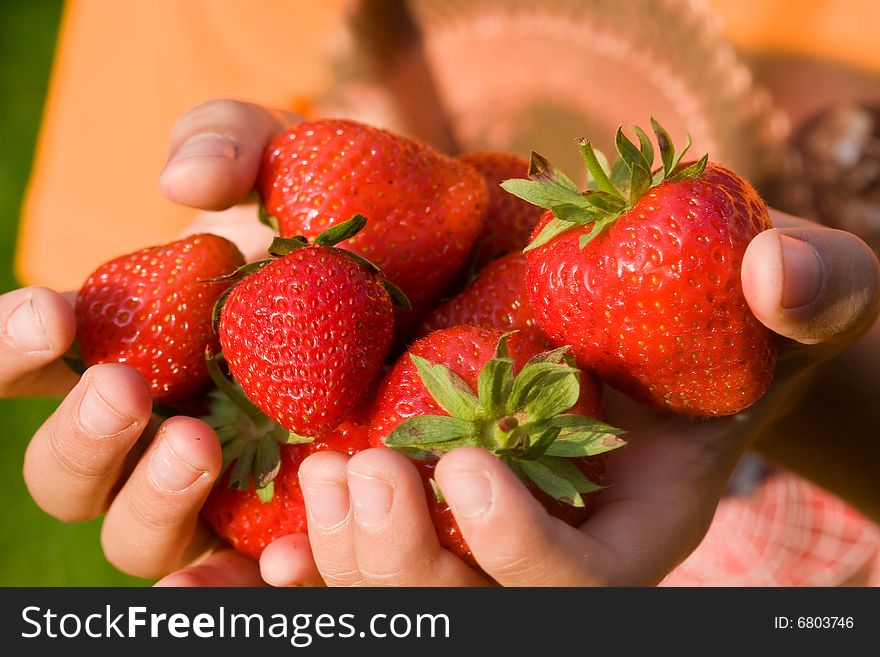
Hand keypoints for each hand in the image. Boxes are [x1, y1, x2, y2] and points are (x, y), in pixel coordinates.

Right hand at [19, 99, 302, 581]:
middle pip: (68, 473)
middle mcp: (157, 426)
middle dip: (81, 439)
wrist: (434, 266)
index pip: (31, 365)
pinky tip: (284, 554)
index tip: (46, 314)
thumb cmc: (333, 211)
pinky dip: (252, 573)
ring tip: (197, 445)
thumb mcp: (284, 153)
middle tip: (127, 391)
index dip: (8, 351)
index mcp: (129, 344)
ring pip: (140, 537)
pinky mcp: (291, 519)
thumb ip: (227, 142)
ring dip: (150, 502)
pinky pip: (251, 570)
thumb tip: (180, 182)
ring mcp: (222, 485)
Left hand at [259, 210, 879, 585]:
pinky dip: (317, 562)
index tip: (465, 460)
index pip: (581, 586)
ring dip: (352, 558)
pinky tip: (277, 535)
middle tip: (365, 472)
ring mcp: (487, 537)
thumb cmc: (726, 309)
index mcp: (638, 525)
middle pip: (474, 614)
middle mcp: (556, 550)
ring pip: (410, 599)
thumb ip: (812, 285)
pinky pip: (364, 566)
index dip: (522, 548)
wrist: (649, 318)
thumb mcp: (792, 289)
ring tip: (327, 473)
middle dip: (411, 564)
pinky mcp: (433, 506)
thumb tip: (776, 273)